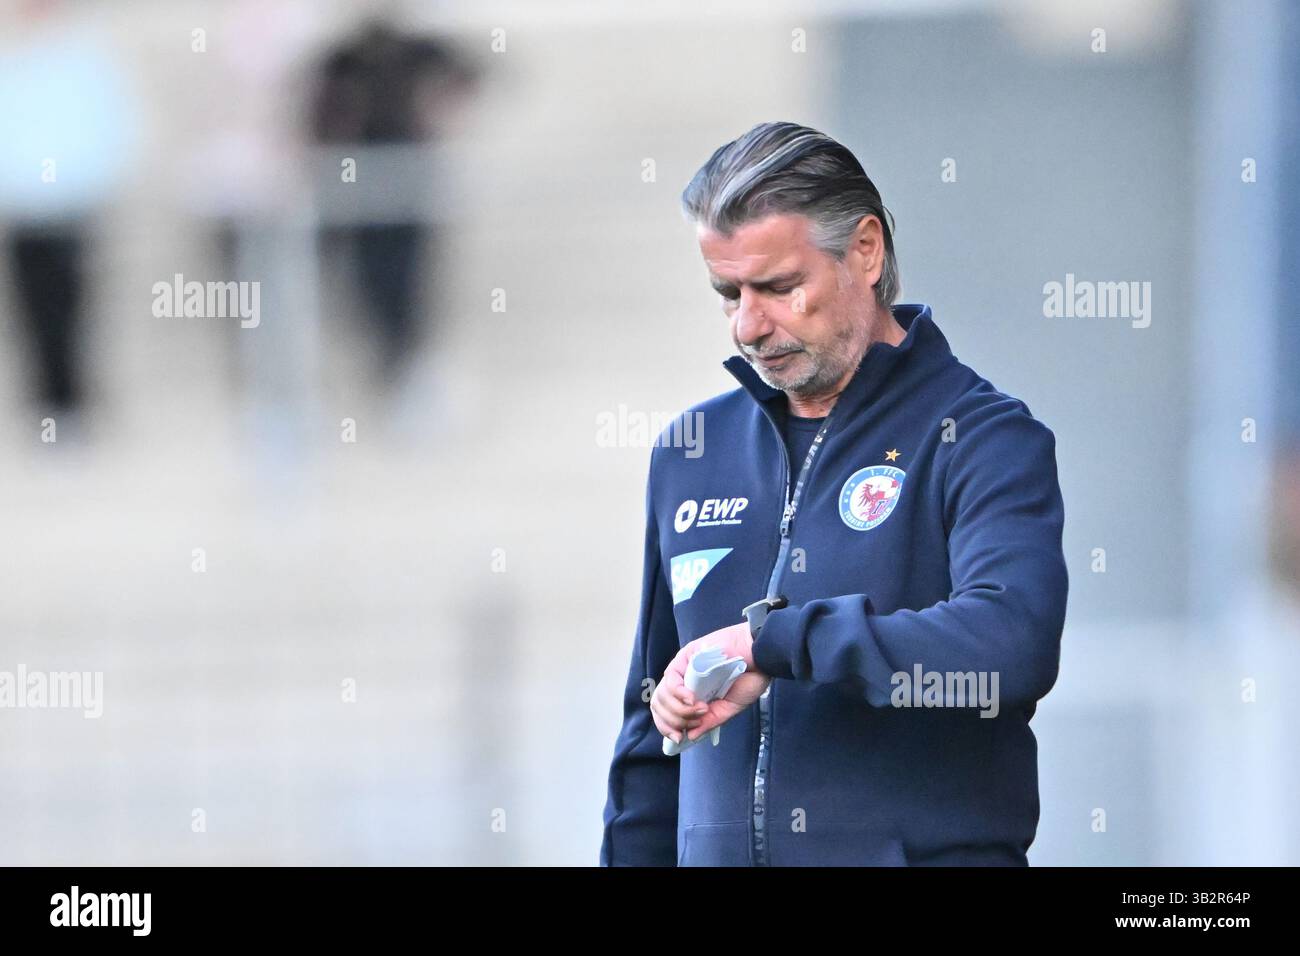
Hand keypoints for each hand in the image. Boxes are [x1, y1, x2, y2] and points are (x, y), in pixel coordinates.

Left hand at [651, 622, 770, 744]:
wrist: (762, 657)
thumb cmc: (749, 678)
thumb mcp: (729, 708)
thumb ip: (709, 721)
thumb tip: (690, 736)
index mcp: (691, 693)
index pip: (666, 712)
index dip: (667, 727)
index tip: (680, 738)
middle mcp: (683, 681)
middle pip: (660, 704)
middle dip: (673, 721)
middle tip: (695, 723)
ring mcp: (683, 668)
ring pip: (663, 693)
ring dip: (679, 709)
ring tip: (700, 711)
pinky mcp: (686, 655)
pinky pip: (671, 677)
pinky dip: (679, 693)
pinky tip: (693, 700)